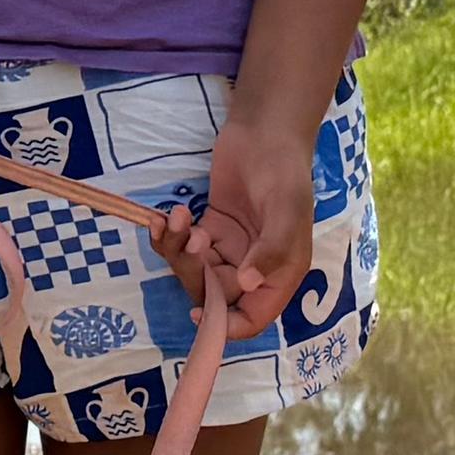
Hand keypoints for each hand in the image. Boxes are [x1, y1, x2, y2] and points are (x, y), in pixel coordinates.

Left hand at [181, 105, 316, 340]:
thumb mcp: (286, 210)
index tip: (199, 312)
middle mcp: (254, 267)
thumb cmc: (284, 170)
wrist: (265, 130)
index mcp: (280, 273)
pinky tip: (168, 214)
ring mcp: (230, 248)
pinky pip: (184, 246)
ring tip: (178, 218)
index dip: (226, 324)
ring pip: (194, 271)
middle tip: (192, 241)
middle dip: (194, 274)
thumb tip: (246, 284)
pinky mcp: (211, 228)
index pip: (252, 318)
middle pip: (215, 295)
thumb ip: (270, 250)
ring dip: (178, 251)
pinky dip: (171, 235)